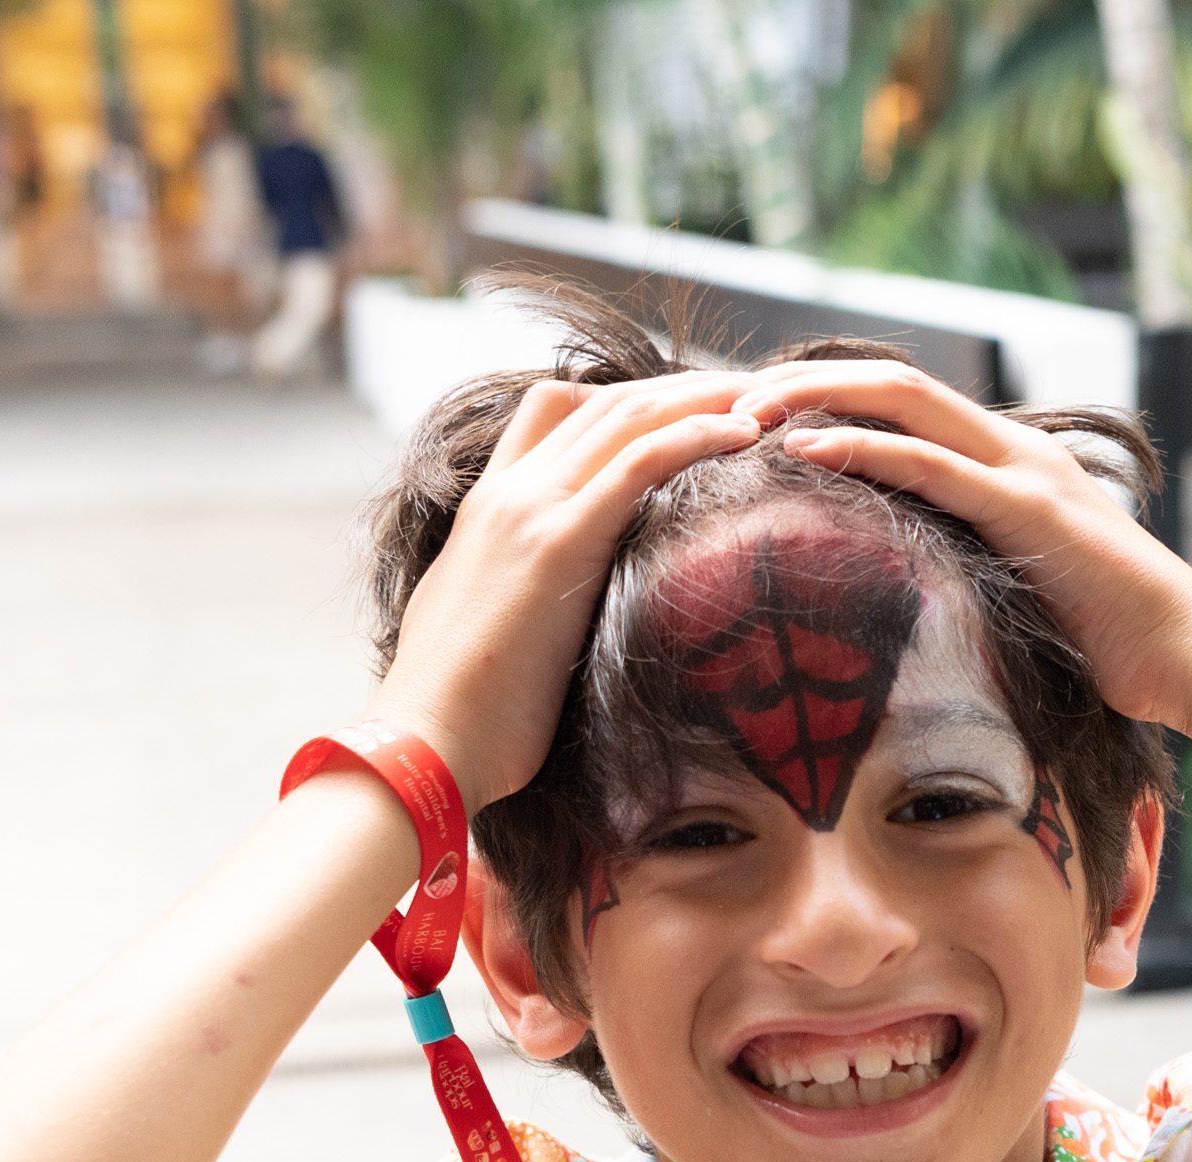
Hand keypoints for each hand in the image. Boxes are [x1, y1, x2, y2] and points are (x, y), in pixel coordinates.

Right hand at [371, 372, 764, 809]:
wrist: (424, 742)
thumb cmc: (463, 717)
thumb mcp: (492, 633)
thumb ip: (526, 601)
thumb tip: (566, 621)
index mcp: (487, 509)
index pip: (553, 412)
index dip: (627, 401)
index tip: (690, 412)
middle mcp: (507, 494)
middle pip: (603, 401)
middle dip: (683, 389)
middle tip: (751, 392)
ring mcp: (530, 510)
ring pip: (627, 416)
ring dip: (705, 397)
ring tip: (767, 398)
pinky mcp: (560, 542)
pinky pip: (639, 461)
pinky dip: (698, 433)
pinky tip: (745, 432)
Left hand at [731, 361, 1191, 732]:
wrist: (1184, 657)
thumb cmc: (1103, 642)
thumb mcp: (1013, 590)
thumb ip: (963, 567)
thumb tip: (895, 593)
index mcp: (1004, 464)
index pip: (904, 406)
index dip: (830, 399)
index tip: (757, 419)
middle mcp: (1011, 448)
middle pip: (892, 382)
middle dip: (806, 379)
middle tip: (726, 397)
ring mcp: (1020, 470)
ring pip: (904, 400)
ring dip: (817, 397)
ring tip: (742, 409)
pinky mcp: (1026, 506)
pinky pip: (930, 461)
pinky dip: (862, 446)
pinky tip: (803, 447)